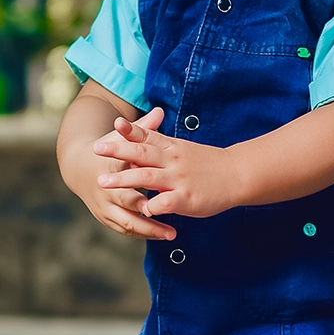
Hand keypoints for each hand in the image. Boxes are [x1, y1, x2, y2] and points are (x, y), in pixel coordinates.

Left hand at [95, 107, 239, 220]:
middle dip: (117, 152)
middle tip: (96, 151)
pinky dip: (152, 205)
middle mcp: (172, 160)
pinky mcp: (186, 198)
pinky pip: (166, 201)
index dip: (130, 130)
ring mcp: (179, 179)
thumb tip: (134, 145)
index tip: (114, 124)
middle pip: (141, 153)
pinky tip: (142, 210)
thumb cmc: (207, 164)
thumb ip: (159, 147)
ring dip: (124, 179)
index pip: (148, 135)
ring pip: (147, 177)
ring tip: (103, 183)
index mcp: (171, 147)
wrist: (238, 174)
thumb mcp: (182, 149)